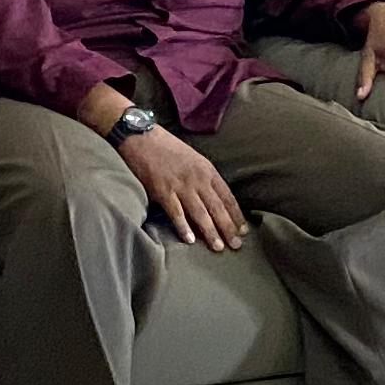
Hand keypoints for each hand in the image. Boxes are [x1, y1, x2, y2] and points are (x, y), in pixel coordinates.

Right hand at [120, 123, 245, 249]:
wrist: (140, 136)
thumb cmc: (167, 148)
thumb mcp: (193, 158)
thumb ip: (204, 178)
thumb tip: (214, 198)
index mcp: (207, 170)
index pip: (227, 196)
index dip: (236, 215)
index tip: (244, 230)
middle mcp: (197, 179)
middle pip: (217, 207)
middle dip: (228, 228)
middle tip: (237, 245)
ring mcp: (180, 185)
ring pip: (200, 213)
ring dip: (210, 232)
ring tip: (218, 247)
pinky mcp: (162, 191)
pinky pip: (176, 213)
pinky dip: (184, 227)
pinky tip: (190, 240)